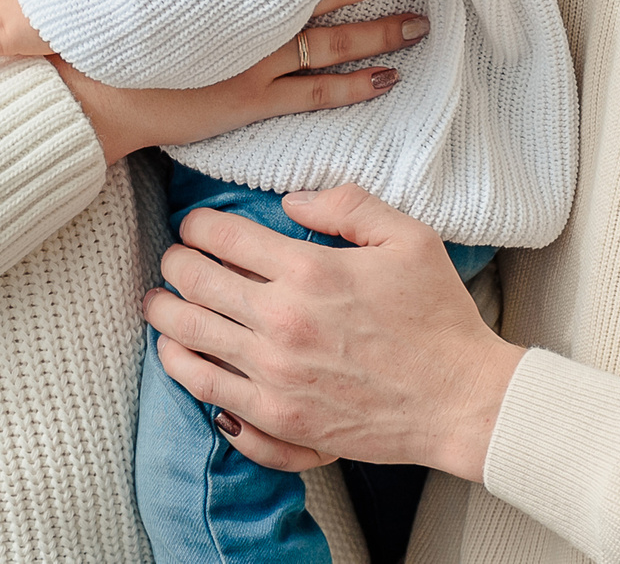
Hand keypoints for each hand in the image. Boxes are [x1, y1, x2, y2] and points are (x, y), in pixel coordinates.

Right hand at [56, 0, 428, 164]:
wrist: (89, 85)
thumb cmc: (117, 22)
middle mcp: (251, 21)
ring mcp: (253, 64)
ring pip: (333, 45)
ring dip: (379, 33)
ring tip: (420, 22)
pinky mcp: (248, 102)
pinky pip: (313, 95)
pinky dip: (353, 87)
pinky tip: (387, 79)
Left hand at [141, 183, 524, 480]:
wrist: (461, 402)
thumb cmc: (439, 319)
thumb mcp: (408, 238)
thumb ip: (347, 205)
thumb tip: (291, 200)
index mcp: (309, 271)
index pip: (223, 234)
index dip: (198, 224)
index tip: (196, 226)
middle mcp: (281, 322)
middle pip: (194, 282)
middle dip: (174, 263)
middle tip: (173, 259)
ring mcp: (274, 376)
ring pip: (188, 336)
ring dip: (164, 313)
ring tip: (158, 303)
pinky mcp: (278, 419)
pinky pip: (206, 390)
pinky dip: (181, 367)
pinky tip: (176, 354)